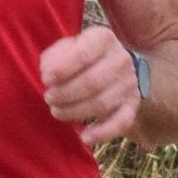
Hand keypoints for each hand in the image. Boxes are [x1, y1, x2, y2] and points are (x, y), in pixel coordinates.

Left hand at [41, 26, 141, 144]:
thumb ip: (55, 55)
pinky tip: (84, 138)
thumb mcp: (69, 46)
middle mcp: (121, 60)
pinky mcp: (132, 105)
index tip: (45, 79)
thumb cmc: (83, 56)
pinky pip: (121, 122)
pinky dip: (103, 133)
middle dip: (65, 93)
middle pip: (92, 82)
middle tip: (48, 98)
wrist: (117, 65)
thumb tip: (48, 72)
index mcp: (104, 39)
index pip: (83, 54)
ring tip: (56, 111)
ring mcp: (129, 84)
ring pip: (102, 103)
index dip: (62, 69)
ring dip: (75, 112)